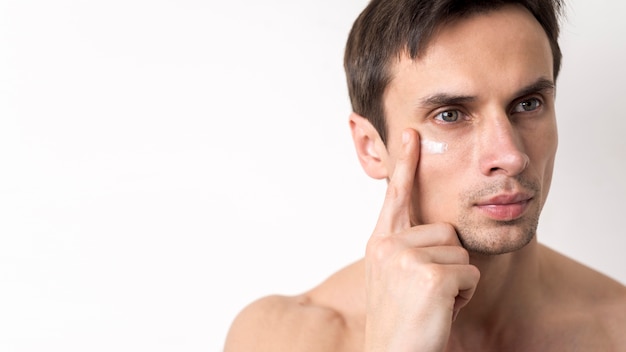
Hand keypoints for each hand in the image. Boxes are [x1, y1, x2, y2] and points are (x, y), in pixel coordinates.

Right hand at [364, 129, 479, 351]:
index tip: (411, 133)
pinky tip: (440, 312)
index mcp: (380, 243)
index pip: (396, 196)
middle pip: (446, 231)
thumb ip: (406, 246)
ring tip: (431, 304)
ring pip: (461, 253)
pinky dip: (463, 297)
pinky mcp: (430, 275)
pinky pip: (469, 274)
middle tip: (427, 294)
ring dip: (456, 282)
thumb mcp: (394, 277)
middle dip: (448, 264)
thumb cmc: (402, 321)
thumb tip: (438, 229)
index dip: (405, 163)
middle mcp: (388, 245)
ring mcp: (406, 258)